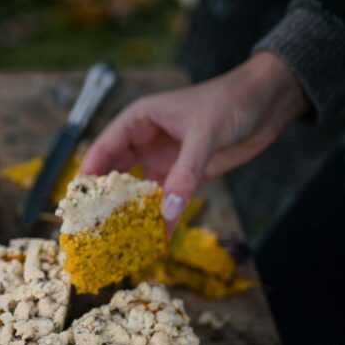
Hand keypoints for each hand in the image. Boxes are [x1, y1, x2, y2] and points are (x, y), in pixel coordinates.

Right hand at [81, 51, 309, 228]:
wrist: (266, 104)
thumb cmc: (230, 102)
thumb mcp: (205, 135)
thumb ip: (186, 173)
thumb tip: (167, 213)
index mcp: (139, 120)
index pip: (104, 148)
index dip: (89, 175)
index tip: (77, 202)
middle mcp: (146, 141)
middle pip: (116, 175)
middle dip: (106, 201)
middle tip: (92, 229)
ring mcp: (165, 160)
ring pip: (140, 192)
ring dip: (133, 215)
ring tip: (119, 242)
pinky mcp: (185, 176)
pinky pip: (168, 201)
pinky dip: (162, 220)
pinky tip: (157, 241)